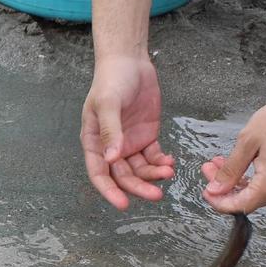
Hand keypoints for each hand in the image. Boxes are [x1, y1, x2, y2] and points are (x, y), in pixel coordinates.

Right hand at [81, 55, 174, 210]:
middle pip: (123, 176)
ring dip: (153, 175)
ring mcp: (129, 143)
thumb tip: (112, 159)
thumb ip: (111, 131)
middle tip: (156, 194)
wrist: (130, 61)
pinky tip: (170, 162)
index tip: (123, 204)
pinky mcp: (147, 136)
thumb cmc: (111, 80)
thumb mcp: (108, 103)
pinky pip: (154, 157)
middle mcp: (111, 147)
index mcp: (94, 141)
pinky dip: (162, 162)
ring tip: (168, 172)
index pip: (99, 173)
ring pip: (140, 170)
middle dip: (139, 187)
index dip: (109, 191)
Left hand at [201, 90, 265, 213]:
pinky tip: (245, 162)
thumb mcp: (248, 142)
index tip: (206, 189)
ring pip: (259, 193)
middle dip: (226, 186)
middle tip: (210, 166)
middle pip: (248, 200)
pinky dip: (255, 178)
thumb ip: (230, 170)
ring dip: (239, 181)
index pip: (239, 206)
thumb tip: (215, 189)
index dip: (218, 201)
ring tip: (222, 161)